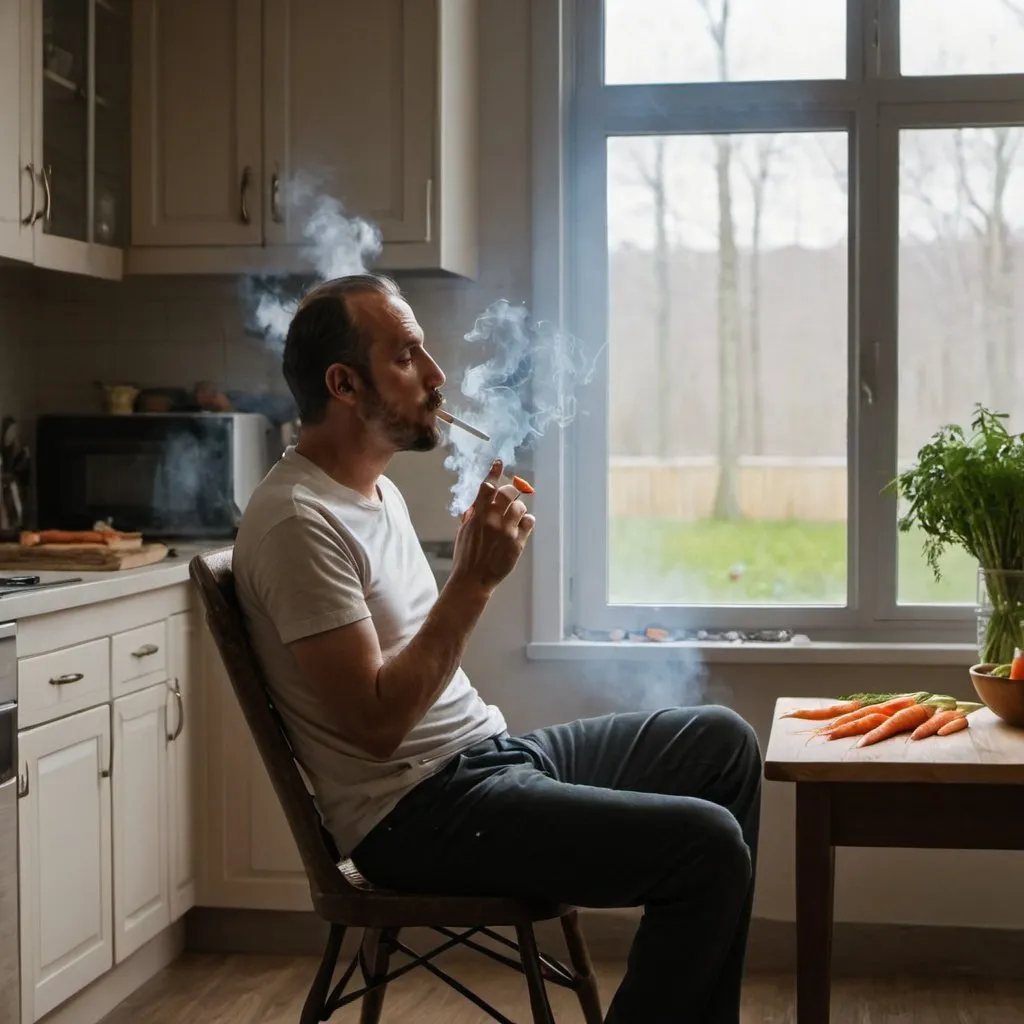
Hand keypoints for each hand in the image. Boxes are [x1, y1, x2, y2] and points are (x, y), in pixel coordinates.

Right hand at [450, 460, 535, 594]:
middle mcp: (492, 520)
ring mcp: (506, 531)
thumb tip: (477, 503)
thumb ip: (470, 515)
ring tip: (514, 515)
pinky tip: (522, 525)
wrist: (473, 579)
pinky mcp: (518, 543)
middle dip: (511, 490)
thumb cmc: (466, 556)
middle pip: (507, 493)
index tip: (500, 462)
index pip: (486, 487)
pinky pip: (529, 521)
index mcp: (476, 516)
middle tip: (511, 493)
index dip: (494, 472)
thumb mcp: (463, 532)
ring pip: (520, 506)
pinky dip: (527, 520)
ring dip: (518, 508)